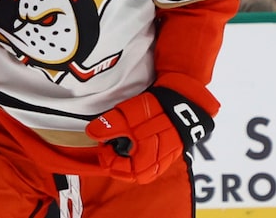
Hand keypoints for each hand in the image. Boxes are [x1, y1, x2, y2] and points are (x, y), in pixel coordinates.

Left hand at [86, 88, 213, 183]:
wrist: (183, 103)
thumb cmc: (155, 110)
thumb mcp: (127, 115)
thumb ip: (109, 126)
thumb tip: (92, 133)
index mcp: (143, 162)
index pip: (116, 169)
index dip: (106, 156)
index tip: (103, 142)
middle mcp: (154, 166)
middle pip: (127, 172)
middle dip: (116, 159)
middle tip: (110, 143)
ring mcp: (163, 161)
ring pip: (138, 168)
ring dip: (126, 157)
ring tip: (122, 141)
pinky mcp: (167, 153)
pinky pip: (148, 162)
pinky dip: (138, 154)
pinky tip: (135, 141)